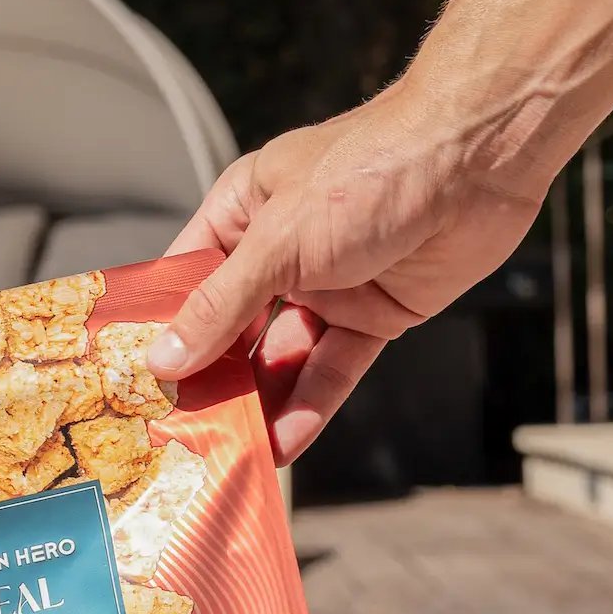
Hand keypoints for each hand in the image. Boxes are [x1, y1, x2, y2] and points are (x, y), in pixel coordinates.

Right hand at [147, 84, 547, 463]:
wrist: (478, 162)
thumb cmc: (369, 172)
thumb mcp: (278, 241)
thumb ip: (221, 305)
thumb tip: (163, 359)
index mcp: (242, 212)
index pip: (186, 279)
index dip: (162, 328)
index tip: (134, 382)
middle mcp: (279, 251)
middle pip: (232, 326)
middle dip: (210, 377)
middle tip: (178, 433)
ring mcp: (328, 286)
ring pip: (281, 355)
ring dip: (258, 401)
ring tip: (228, 451)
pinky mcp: (375, 316)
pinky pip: (334, 368)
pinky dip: (311, 404)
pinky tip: (284, 443)